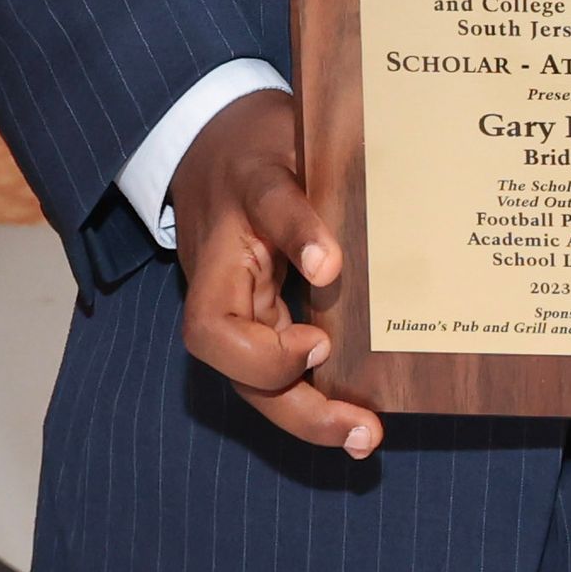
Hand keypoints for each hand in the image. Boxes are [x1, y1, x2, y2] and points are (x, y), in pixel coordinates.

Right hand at [170, 87, 382, 458]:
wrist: (206, 141)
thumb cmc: (259, 138)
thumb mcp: (289, 136)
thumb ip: (316, 180)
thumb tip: (352, 229)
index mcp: (238, 208)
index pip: (257, 230)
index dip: (297, 240)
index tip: (330, 266)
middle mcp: (223, 268)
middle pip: (226, 345)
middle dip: (287, 390)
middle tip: (354, 420)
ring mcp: (231, 299)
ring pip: (245, 375)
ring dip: (302, 414)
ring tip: (363, 435)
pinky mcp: (251, 317)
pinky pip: (267, 369)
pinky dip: (306, 401)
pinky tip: (353, 422)